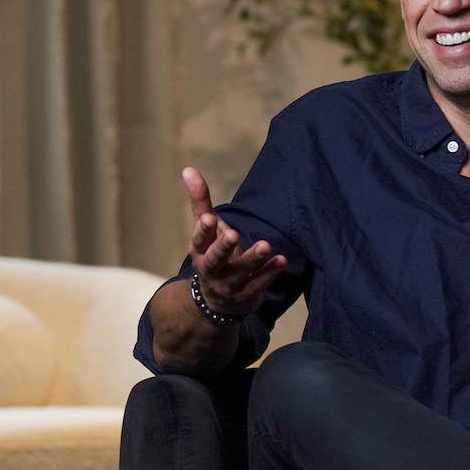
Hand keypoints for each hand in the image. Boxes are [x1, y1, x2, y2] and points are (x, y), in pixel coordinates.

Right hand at [183, 167, 286, 317]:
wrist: (216, 301)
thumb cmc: (213, 254)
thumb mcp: (206, 230)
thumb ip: (200, 201)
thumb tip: (188, 169)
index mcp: (200, 251)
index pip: (199, 240)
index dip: (203, 230)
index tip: (210, 218)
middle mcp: (211, 270)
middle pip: (215, 259)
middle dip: (224, 247)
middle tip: (234, 234)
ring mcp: (228, 286)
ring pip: (240, 273)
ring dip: (253, 259)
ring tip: (266, 245)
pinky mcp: (245, 296)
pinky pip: (257, 285)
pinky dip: (269, 274)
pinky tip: (281, 260)